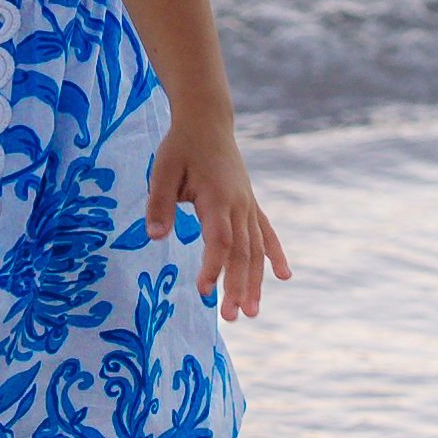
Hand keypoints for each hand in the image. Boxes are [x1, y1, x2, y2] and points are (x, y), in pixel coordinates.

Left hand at [147, 127, 289, 321]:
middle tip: (231, 317)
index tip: (203, 291)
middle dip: (237, 286)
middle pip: (242, 251)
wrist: (207, 121)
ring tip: (251, 311)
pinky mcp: (250, 204)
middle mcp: (239, 204)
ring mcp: (248, 205)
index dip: (214, 266)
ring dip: (255, 281)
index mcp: (217, 197)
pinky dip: (275, 256)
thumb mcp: (163, 170)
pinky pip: (267, 233)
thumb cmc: (181, 146)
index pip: (220, 240)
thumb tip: (154, 237)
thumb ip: (159, 204)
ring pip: (257, 248)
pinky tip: (283, 277)